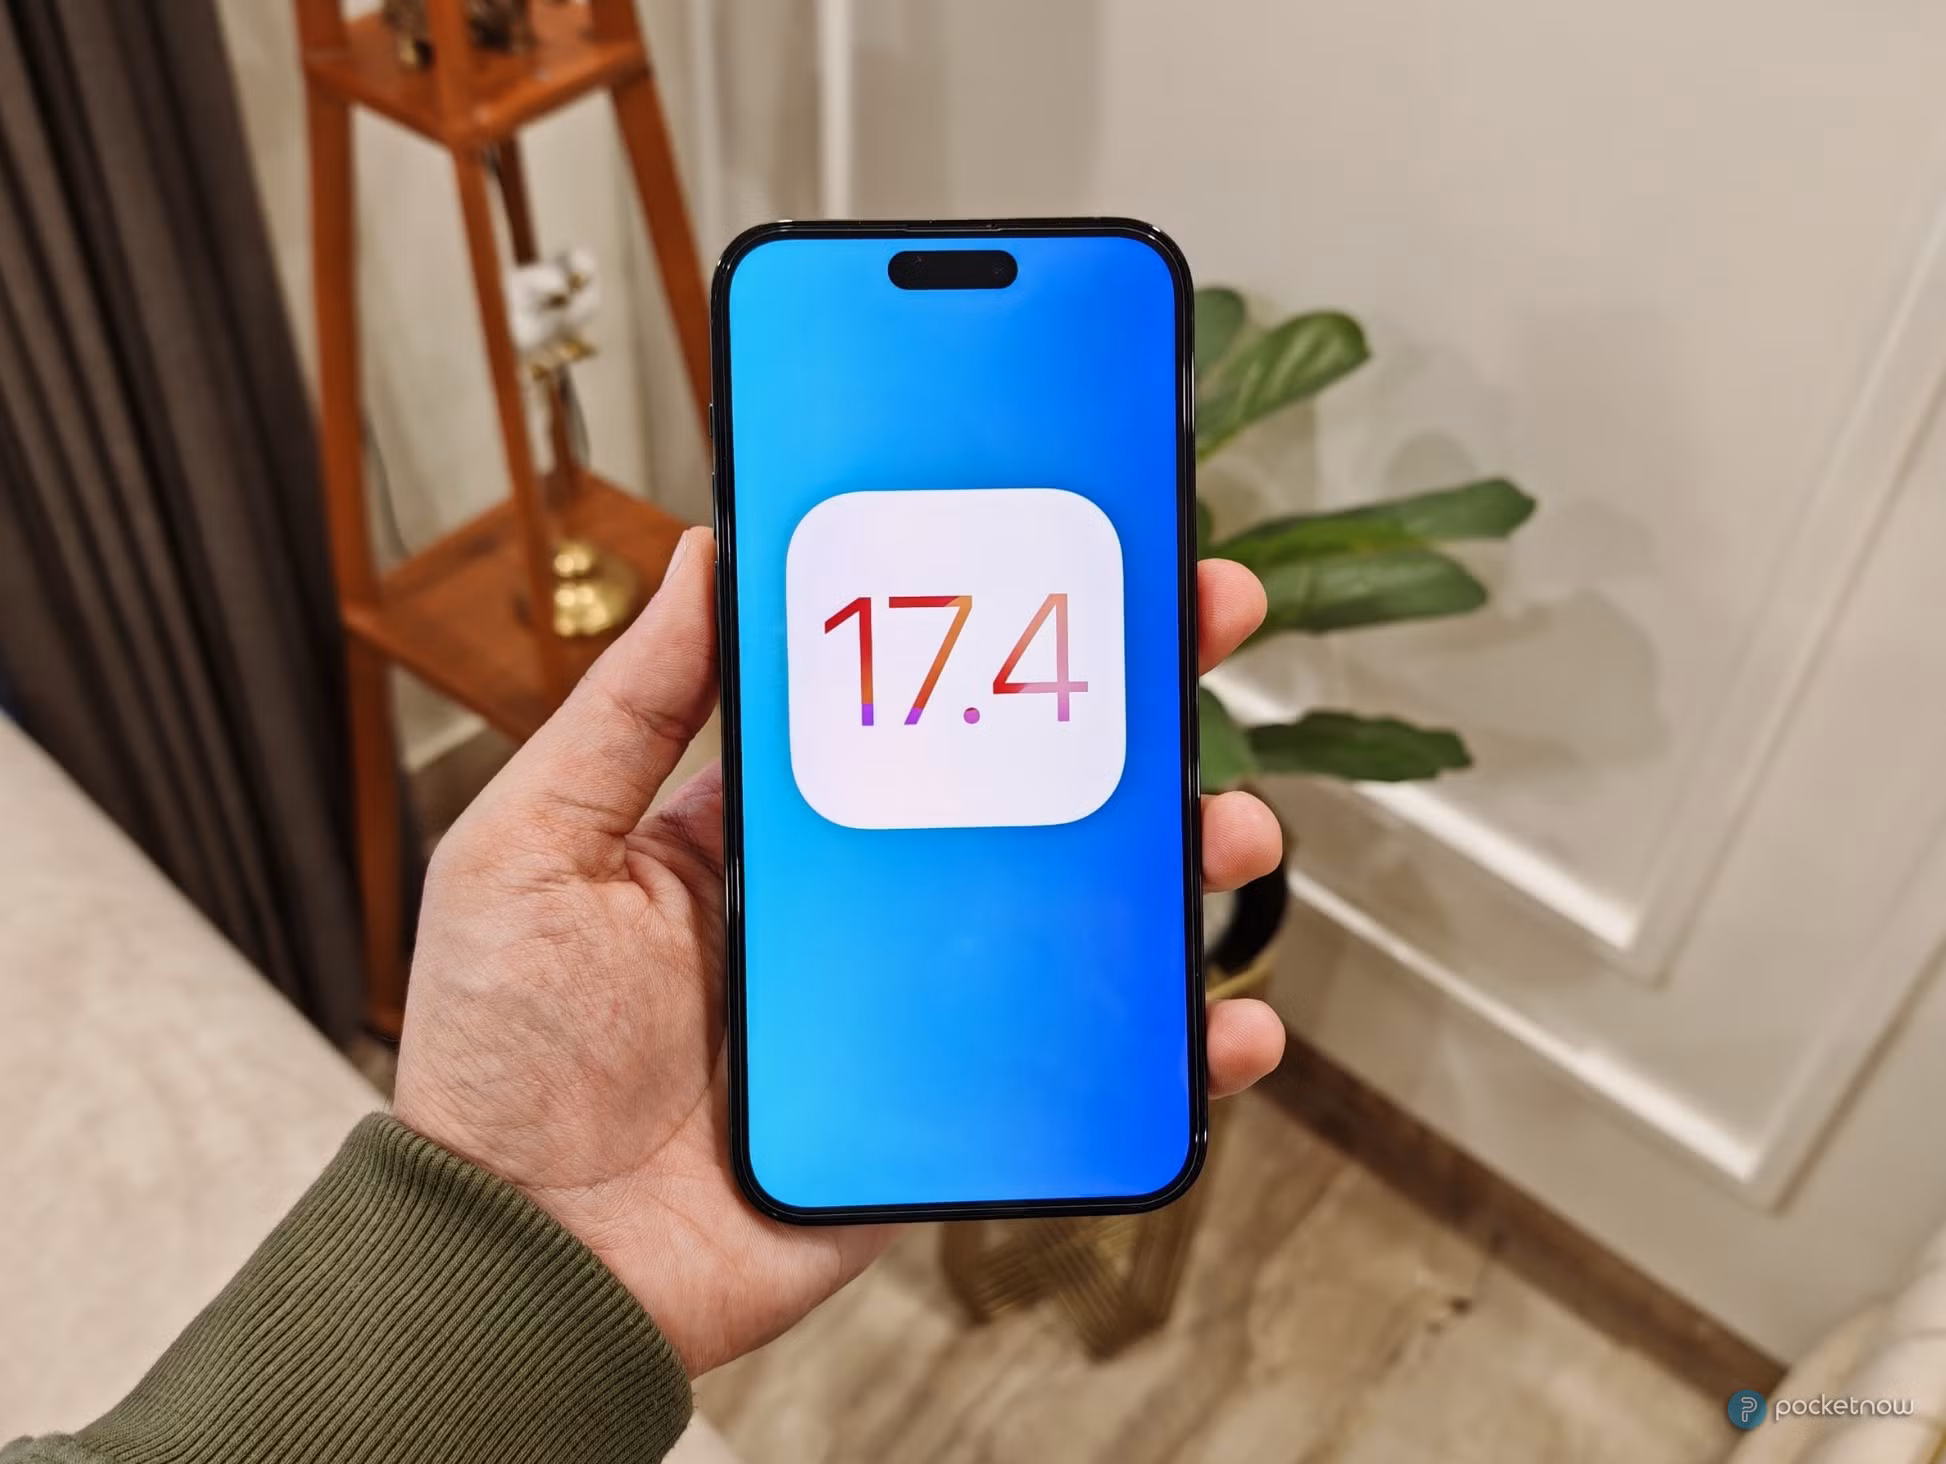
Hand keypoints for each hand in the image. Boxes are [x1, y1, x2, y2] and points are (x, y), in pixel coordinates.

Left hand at [392, 527, 1286, 1375]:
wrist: (526, 1255)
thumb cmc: (501, 1050)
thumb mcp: (537, 840)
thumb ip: (630, 707)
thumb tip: (710, 554)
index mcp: (774, 826)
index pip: (914, 696)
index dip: (998, 619)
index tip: (1077, 547)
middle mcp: (860, 902)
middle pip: (1024, 785)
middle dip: (1129, 704)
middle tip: (1207, 624)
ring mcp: (916, 1004)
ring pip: (1078, 917)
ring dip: (1177, 860)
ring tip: (1230, 826)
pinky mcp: (947, 1108)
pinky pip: (1078, 1068)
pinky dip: (1167, 1051)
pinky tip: (1225, 1025)